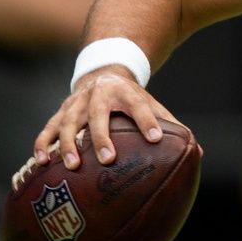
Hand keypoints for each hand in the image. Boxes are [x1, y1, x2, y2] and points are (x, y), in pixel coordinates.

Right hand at [33, 66, 178, 169]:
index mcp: (127, 93)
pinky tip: (42, 162)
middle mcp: (100, 96)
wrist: (102, 74)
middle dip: (102, 137)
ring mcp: (77, 103)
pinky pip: (48, 128)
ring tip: (72, 166)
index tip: (155, 139)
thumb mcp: (152, 104)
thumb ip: (171, 126)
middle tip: (107, 159)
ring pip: (69, 123)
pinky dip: (43, 144)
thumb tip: (198, 154)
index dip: (148, 121)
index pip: (140, 106)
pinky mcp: (60, 112)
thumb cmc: (131, 99)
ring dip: (69, 144)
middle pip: (99, 115)